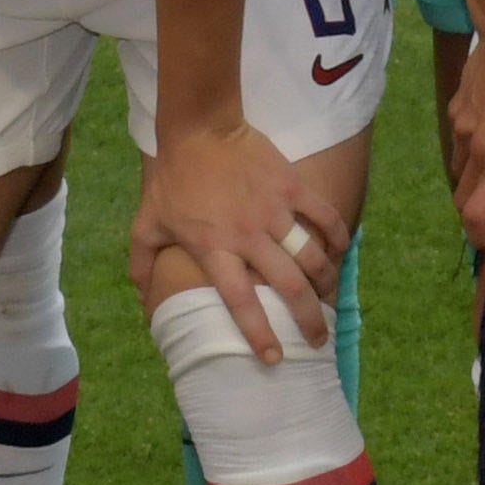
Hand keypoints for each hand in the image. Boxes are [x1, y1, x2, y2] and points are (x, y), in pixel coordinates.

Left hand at [136, 117, 337, 357]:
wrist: (199, 127)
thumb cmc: (173, 178)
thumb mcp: (147, 223)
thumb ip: (143, 264)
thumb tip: (142, 301)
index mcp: (214, 248)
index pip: (240, 301)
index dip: (259, 332)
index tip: (275, 357)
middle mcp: (248, 235)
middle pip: (288, 286)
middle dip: (309, 318)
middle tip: (319, 338)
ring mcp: (274, 210)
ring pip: (311, 255)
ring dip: (326, 282)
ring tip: (331, 299)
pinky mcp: (291, 186)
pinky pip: (323, 215)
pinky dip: (337, 235)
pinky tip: (341, 251)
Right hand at [442, 16, 484, 243]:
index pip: (474, 215)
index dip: (480, 236)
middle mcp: (474, 149)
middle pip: (463, 198)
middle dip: (478, 213)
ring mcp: (462, 127)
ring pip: (459, 169)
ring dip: (475, 182)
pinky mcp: (458, 107)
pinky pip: (460, 140)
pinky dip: (472, 150)